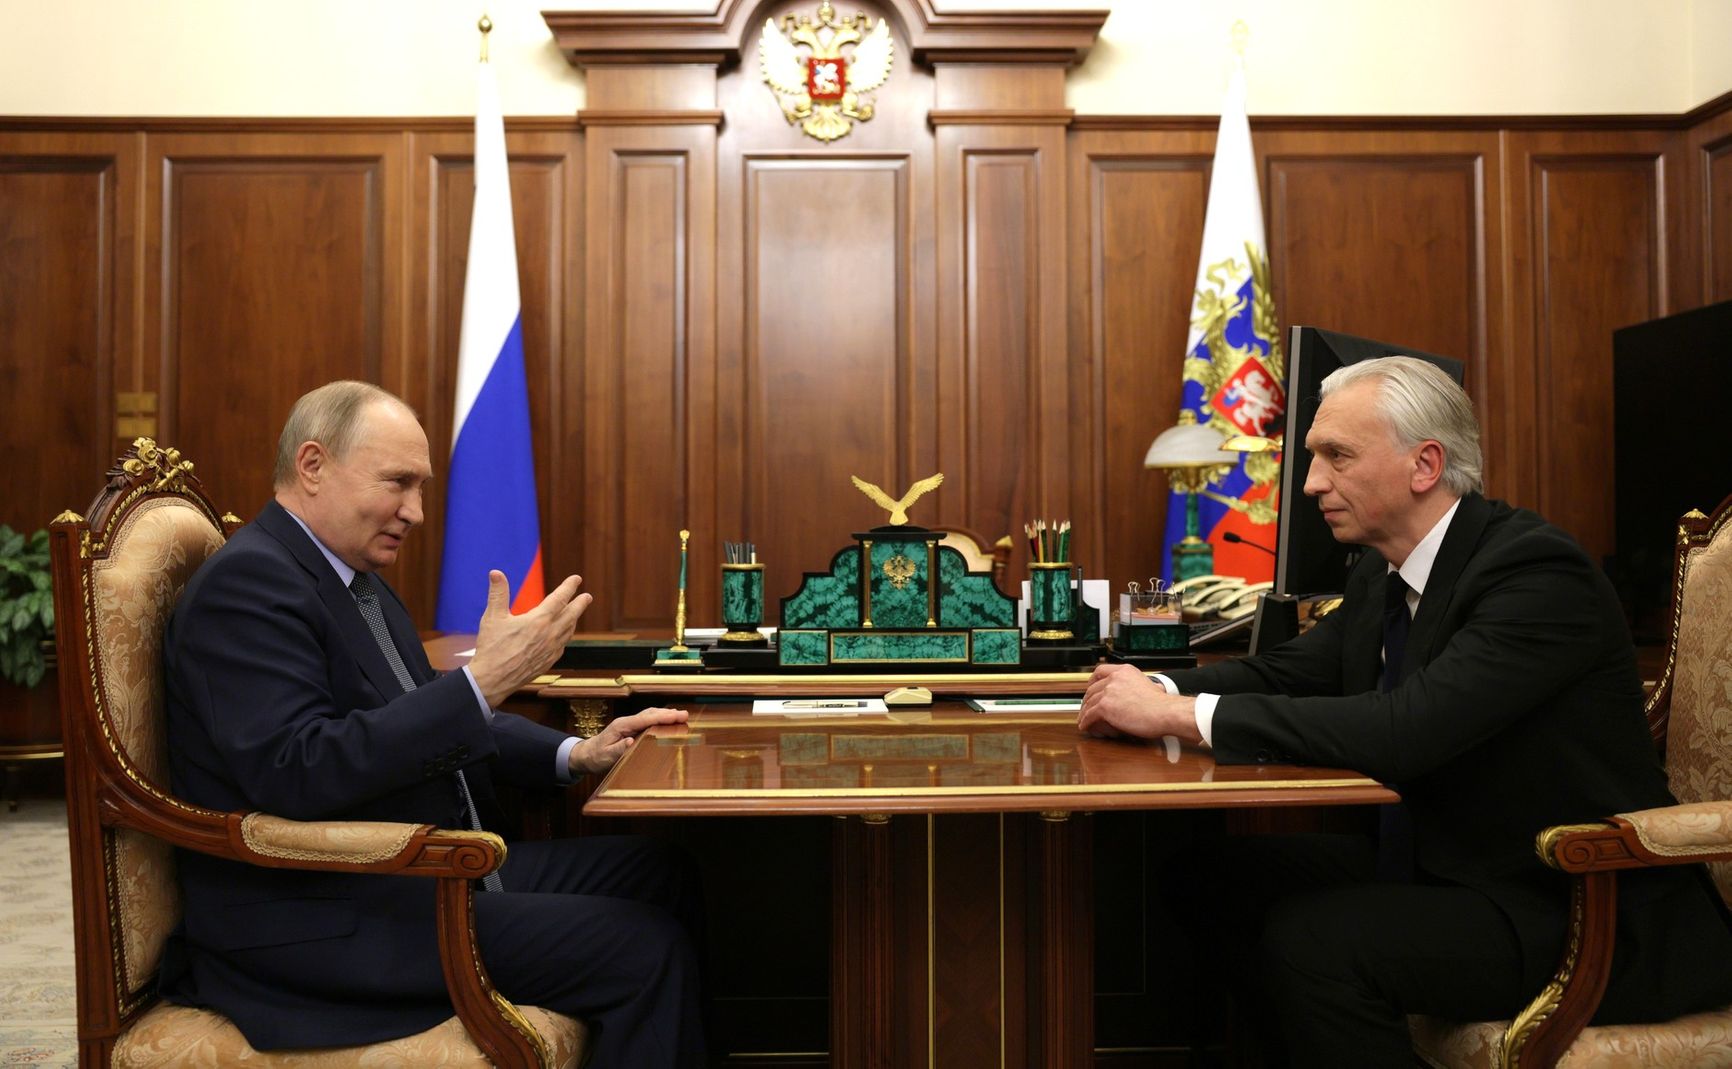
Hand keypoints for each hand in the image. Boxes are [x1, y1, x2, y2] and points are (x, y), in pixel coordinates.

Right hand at [467, 571, 591, 707]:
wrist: (493, 680)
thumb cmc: (492, 648)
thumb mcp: (493, 617)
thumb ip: (498, 593)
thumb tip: (495, 573)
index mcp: (539, 620)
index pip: (559, 599)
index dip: (569, 587)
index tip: (576, 579)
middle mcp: (550, 634)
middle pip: (571, 615)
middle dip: (580, 604)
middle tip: (587, 596)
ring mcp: (551, 650)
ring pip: (568, 631)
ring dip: (574, 620)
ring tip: (575, 614)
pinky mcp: (548, 662)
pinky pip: (562, 646)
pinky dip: (566, 636)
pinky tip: (563, 636)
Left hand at [569, 706, 688, 775]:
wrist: (586, 754)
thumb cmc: (595, 756)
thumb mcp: (606, 756)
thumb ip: (618, 749)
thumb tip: (631, 741)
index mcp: (622, 726)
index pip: (645, 719)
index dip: (662, 717)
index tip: (677, 716)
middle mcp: (626, 722)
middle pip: (650, 714)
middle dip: (668, 713)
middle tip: (685, 714)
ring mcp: (628, 724)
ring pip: (650, 715)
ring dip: (665, 714)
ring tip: (681, 716)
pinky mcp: (630, 728)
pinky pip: (647, 721)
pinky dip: (659, 719)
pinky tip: (667, 721)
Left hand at [1077, 663, 1201, 744]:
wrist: (1165, 712)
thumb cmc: (1162, 705)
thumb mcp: (1150, 686)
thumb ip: (1140, 686)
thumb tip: (1145, 691)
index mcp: (1125, 671)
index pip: (1101, 670)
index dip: (1092, 680)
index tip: (1090, 686)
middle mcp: (1115, 678)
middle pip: (1092, 688)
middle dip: (1087, 699)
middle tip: (1087, 707)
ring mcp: (1109, 691)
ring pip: (1089, 702)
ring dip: (1084, 712)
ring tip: (1084, 720)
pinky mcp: (1105, 706)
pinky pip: (1089, 715)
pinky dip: (1085, 722)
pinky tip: (1085, 726)